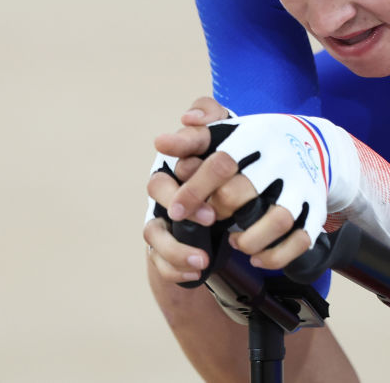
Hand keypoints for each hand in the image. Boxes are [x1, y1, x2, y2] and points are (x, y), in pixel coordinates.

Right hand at [143, 97, 227, 282]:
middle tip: (211, 216)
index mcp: (185, 154)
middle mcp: (168, 183)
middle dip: (182, 201)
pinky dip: (175, 268)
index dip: (181, 144)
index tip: (194, 159)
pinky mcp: (165, 242)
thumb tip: (191, 116)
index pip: (177, 143)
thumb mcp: (233, 142)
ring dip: (175, 248)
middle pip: (158, 188)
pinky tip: (196, 273)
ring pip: (154, 232)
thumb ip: (214, 119)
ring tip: (202, 260)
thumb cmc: (231, 170)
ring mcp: (163, 214)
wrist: (235, 207)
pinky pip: (160, 259)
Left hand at [149, 99, 336, 271]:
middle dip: (218, 214)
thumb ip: (192, 138)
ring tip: (234, 242)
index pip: (221, 163)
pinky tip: (257, 256)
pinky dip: (277, 254)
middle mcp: (282, 158)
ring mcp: (303, 184)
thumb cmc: (255, 142)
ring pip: (278, 219)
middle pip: (242, 193)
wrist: (312, 143)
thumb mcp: (226, 131)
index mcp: (254, 136)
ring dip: (249, 240)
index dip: (193, 190)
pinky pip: (300, 239)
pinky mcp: (316, 207)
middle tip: (208, 220)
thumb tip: (161, 143)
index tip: (175, 211)